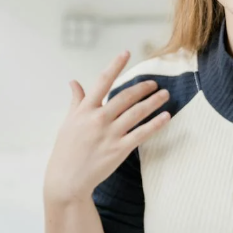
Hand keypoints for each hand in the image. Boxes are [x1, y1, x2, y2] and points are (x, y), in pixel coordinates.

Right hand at [43, 51, 169, 203]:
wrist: (67, 179)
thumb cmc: (66, 150)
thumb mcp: (68, 122)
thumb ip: (76, 101)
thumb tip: (74, 82)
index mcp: (84, 110)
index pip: (102, 81)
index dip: (115, 65)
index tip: (126, 53)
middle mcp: (98, 119)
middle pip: (125, 97)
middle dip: (142, 88)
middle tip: (155, 83)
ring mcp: (110, 134)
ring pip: (137, 113)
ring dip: (153, 102)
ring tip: (165, 95)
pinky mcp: (119, 149)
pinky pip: (142, 133)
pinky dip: (156, 124)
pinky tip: (166, 117)